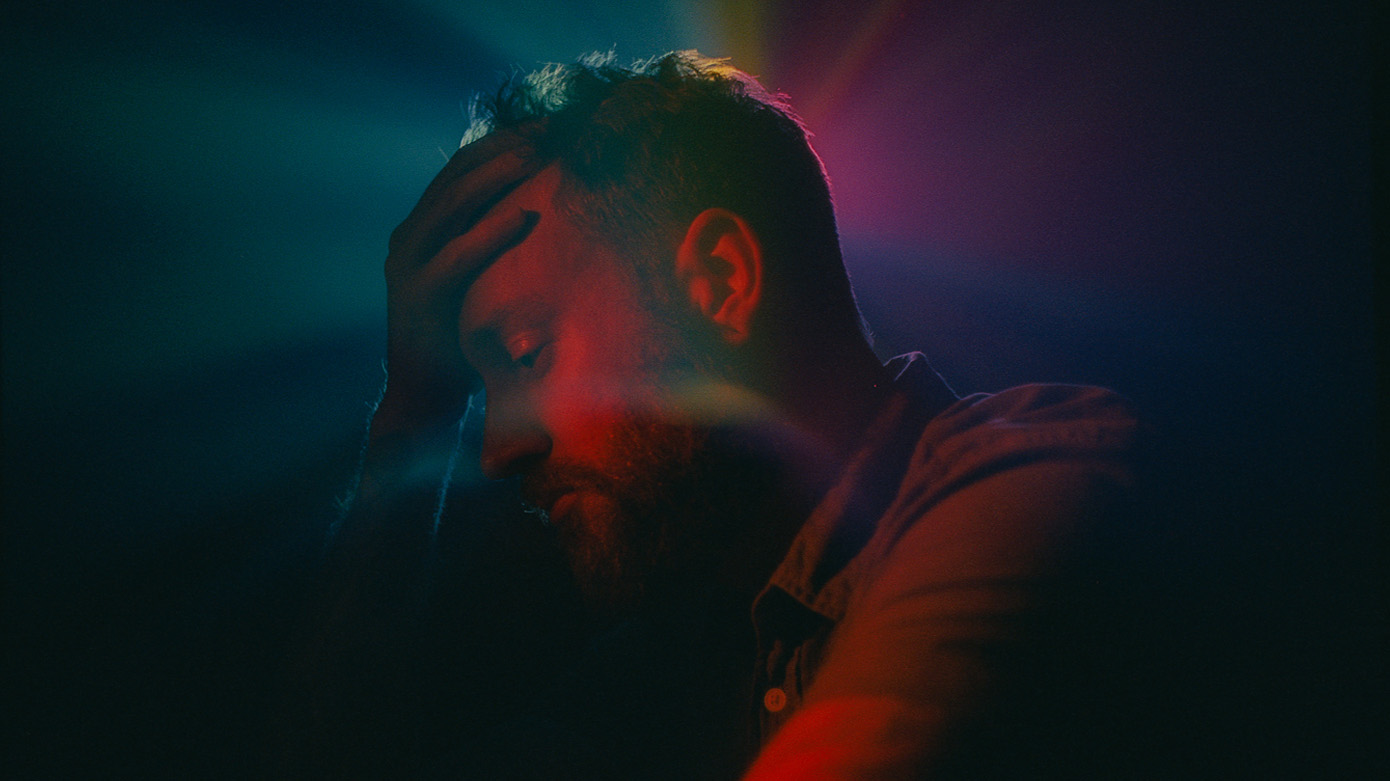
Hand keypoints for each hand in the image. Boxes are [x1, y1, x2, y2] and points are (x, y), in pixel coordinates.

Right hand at [374, 130, 542, 436]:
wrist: (425, 397)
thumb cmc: (463, 338)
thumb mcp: (481, 281)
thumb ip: (495, 248)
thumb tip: (551, 212)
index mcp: (423, 228)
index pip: (460, 169)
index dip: (499, 142)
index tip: (543, 124)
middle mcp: (409, 238)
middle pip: (456, 175)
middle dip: (502, 147)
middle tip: (546, 129)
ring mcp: (407, 264)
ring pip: (451, 204)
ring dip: (495, 175)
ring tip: (535, 154)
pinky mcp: (415, 294)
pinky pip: (457, 256)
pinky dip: (491, 233)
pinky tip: (526, 215)